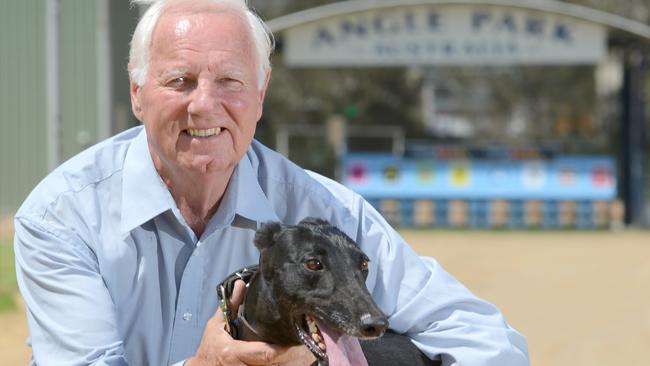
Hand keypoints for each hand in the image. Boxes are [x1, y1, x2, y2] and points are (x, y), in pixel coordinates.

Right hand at [185, 280, 315, 365]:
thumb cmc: (209, 348)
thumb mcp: (216, 325)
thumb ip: (230, 306)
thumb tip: (241, 284)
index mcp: (235, 353)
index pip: (265, 352)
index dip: (284, 349)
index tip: (298, 340)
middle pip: (275, 364)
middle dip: (295, 358)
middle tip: (311, 346)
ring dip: (293, 364)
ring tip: (308, 354)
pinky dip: (284, 365)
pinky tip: (296, 361)